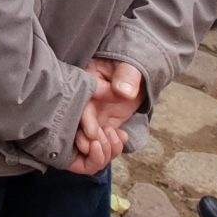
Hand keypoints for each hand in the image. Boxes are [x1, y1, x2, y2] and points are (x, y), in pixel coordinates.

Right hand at [68, 58, 144, 173]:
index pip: (81, 105)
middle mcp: (87, 101)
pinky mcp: (105, 121)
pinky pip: (104, 136)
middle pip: (81, 123)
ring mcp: (96, 113)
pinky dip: (111, 143)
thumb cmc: (129, 66)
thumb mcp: (128, 67)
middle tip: (96, 149)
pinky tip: (122, 140)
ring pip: (91, 133)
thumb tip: (124, 91)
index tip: (92, 134)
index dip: (85, 120)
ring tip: (112, 147)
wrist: (135, 74)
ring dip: (100, 144)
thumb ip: (126, 76)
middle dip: (87, 139)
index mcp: (87, 85)